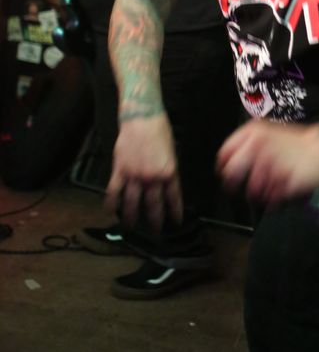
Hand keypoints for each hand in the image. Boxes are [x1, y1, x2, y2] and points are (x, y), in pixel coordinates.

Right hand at [106, 113, 182, 230]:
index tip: (176, 222)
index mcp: (169, 172)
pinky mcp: (120, 170)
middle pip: (154, 205)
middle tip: (156, 232)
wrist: (142, 119)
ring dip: (131, 217)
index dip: (175, 212)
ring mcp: (135, 175)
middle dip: (155, 221)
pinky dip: (111, 202)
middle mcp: (152, 177)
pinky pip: (114, 190)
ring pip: (132, 202)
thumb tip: (166, 183)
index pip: (173, 198)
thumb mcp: (171, 152)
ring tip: (131, 227)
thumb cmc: (159, 131)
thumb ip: (168, 170)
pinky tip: (109, 210)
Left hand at [216, 118, 318, 203]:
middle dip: (234, 186)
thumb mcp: (265, 132)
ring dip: (259, 194)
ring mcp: (271, 165)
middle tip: (240, 189)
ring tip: (270, 188)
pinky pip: (269, 200)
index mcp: (253, 133)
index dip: (223, 168)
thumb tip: (225, 163)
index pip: (224, 154)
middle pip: (231, 175)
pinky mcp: (283, 183)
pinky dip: (273, 200)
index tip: (226, 175)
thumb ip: (244, 144)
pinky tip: (281, 190)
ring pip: (251, 192)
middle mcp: (259, 147)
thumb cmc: (295, 144)